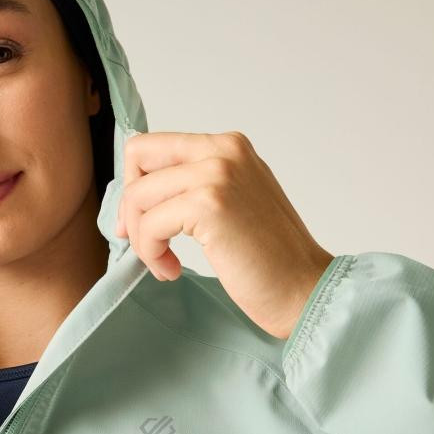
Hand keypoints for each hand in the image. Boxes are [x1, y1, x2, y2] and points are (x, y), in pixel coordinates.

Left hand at [115, 130, 334, 339]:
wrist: (304, 289)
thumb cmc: (269, 260)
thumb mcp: (231, 205)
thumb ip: (194, 189)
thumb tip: (138, 194)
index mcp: (228, 147)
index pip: (153, 145)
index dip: (135, 184)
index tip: (140, 223)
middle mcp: (223, 150)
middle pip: (139, 156)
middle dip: (130, 206)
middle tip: (144, 244)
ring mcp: (218, 174)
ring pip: (139, 196)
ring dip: (142, 240)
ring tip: (165, 265)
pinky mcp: (209, 205)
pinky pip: (150, 224)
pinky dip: (151, 254)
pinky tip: (172, 271)